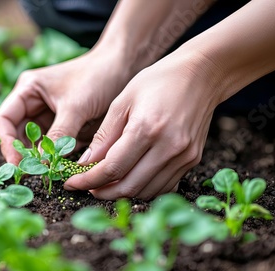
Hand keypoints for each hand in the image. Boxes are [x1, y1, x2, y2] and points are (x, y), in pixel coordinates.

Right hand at [0, 48, 136, 163]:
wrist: (125, 68)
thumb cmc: (98, 76)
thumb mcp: (76, 107)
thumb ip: (58, 135)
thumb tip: (42, 164)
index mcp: (28, 90)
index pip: (4, 120)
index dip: (7, 143)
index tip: (18, 163)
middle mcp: (34, 103)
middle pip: (18, 136)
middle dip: (26, 154)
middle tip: (34, 174)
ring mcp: (50, 116)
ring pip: (37, 144)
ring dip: (44, 157)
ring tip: (53, 170)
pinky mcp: (66, 126)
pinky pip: (56, 146)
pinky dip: (60, 156)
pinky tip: (69, 164)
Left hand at [65, 51, 221, 199]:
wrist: (202, 75)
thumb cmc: (157, 81)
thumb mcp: (122, 101)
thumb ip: (104, 136)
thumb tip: (85, 164)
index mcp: (146, 128)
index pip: (112, 169)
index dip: (88, 181)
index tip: (72, 183)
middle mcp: (168, 147)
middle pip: (129, 187)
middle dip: (102, 192)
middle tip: (87, 186)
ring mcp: (184, 156)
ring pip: (146, 191)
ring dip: (122, 193)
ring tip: (105, 183)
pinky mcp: (193, 160)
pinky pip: (163, 186)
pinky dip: (143, 188)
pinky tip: (129, 177)